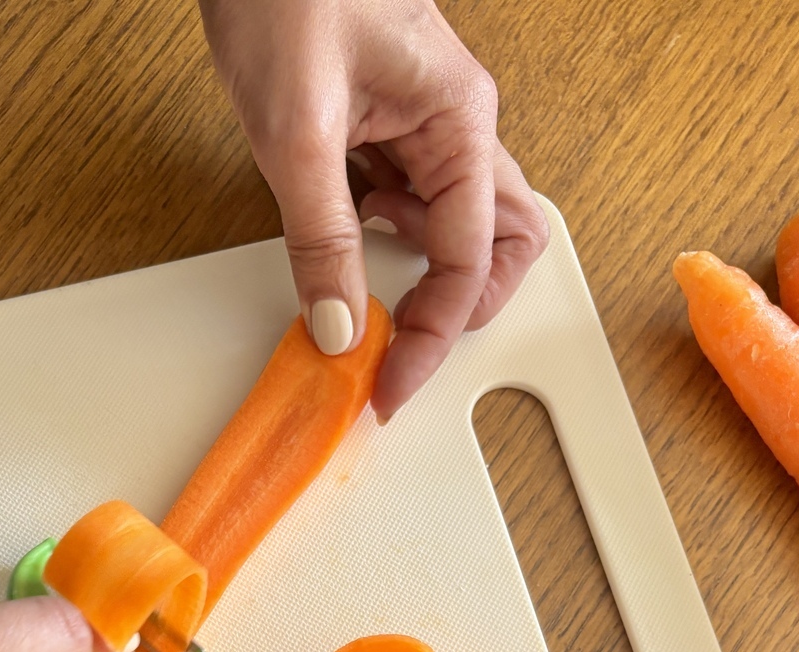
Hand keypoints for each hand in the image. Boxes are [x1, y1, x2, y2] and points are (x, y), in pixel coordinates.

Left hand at [199, 0, 547, 419]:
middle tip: (403, 348)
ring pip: (460, 227)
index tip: (390, 381)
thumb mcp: (295, 131)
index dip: (435, 334)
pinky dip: (389, 244)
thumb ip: (319, 238)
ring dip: (425, 276)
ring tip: (368, 291)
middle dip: (461, 307)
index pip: (471, 260)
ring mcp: (427, 127)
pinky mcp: (389, 127)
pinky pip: (412, 204)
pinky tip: (350, 244)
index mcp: (459, 122)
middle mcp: (457, 127)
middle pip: (503, 245)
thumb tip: (337, 326)